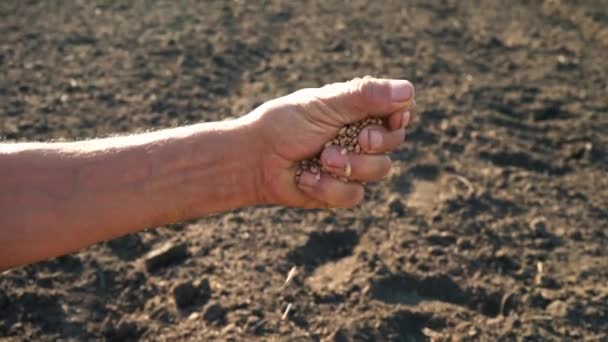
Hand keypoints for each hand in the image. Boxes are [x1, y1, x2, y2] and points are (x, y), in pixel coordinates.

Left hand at [247, 76, 415, 207]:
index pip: (398, 113)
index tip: (392, 119)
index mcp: (359, 110)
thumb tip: (409, 91)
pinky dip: (328, 187)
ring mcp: (352, 166)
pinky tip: (306, 178)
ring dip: (348, 165)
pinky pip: (354, 195)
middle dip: (374, 142)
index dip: (399, 118)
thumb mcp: (325, 104)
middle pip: (394, 142)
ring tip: (320, 158)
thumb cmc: (285, 124)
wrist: (254, 160)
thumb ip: (365, 97)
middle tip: (356, 138)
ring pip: (379, 171)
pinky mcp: (340, 191)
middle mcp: (360, 137)